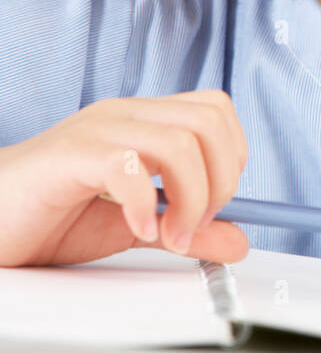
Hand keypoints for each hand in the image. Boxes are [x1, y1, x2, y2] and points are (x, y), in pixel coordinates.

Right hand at [0, 90, 249, 266]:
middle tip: (192, 224)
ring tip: (167, 234)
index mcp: (144, 121)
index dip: (231, 159)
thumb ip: (187, 229)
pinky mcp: (70, 155)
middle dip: (219, 181)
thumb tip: (238, 240)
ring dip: (189, 198)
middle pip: (209, 121)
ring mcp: (97, 130)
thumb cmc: (51, 215)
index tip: (212, 208)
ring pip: (179, 142)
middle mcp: (125, 115)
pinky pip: (127, 166)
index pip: (215, 111)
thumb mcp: (135, 226)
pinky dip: (144, 205)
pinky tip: (138, 228)